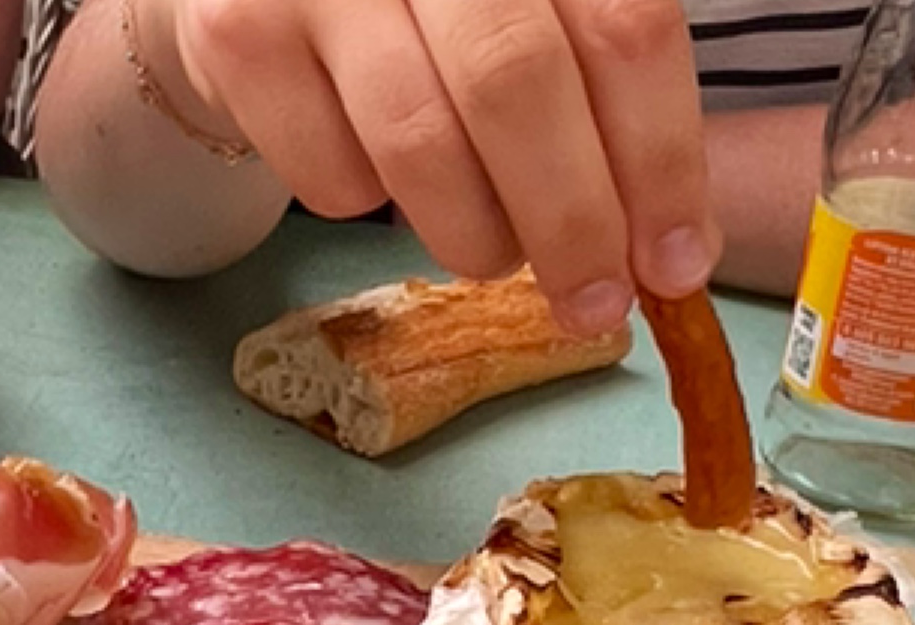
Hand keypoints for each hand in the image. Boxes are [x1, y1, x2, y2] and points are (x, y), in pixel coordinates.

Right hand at [151, 0, 719, 331]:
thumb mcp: (534, 8)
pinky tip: (379, 173)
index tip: (676, 264)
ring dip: (475, 233)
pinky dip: (371, 204)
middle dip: (569, 220)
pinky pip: (330, 173)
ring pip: (418, 141)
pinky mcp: (238, 36)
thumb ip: (605, 93)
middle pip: (516, 84)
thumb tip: (672, 250)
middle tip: (593, 304)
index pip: (623, 26)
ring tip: (491, 250)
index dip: (660, 156)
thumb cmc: (430, 4)